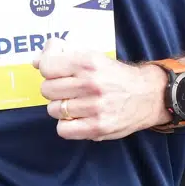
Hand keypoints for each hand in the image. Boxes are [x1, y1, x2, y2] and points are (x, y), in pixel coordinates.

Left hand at [34, 46, 170, 139]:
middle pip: (47, 89)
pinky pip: (63, 130)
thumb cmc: (115, 75)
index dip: (47, 69)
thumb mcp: (92, 56)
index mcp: (88, 63)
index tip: (54, 72)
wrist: (149, 95)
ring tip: (75, 103)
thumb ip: (62, 55)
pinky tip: (77, 118)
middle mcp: (91, 84)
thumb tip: (35, 61)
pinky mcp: (99, 128)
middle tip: (67, 89)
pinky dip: (66, 125)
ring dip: (61, 107)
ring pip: (54, 110)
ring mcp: (95, 108)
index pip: (47, 67)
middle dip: (53, 89)